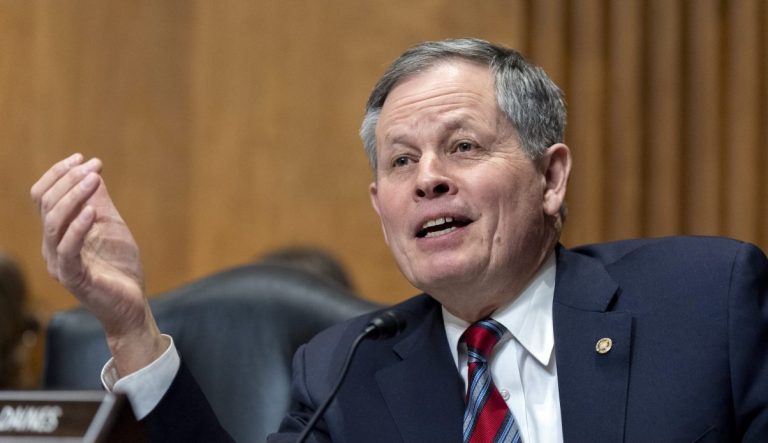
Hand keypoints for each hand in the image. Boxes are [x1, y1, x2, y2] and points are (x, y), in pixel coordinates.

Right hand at [31, 153, 165, 375]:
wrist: (131, 304)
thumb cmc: (120, 267)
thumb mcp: (112, 227)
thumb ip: (100, 203)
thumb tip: (94, 173)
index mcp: (57, 233)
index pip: (43, 197)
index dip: (58, 174)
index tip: (82, 158)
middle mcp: (51, 246)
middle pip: (46, 204)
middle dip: (68, 179)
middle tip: (93, 166)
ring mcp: (59, 263)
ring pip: (53, 222)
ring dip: (74, 196)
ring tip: (94, 179)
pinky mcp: (73, 277)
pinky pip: (68, 249)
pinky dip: (79, 227)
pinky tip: (94, 211)